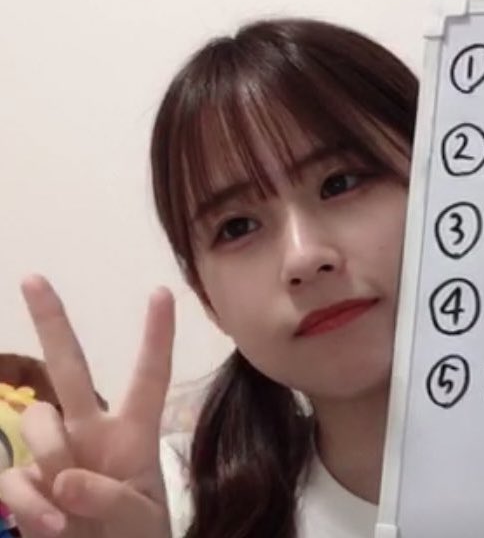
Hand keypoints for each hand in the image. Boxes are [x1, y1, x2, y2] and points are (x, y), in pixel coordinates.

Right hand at [0, 275, 173, 537]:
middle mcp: (91, 432)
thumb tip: (66, 479)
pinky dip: (27, 504)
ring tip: (70, 508)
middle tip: (34, 278)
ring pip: (36, 423)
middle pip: (70, 368)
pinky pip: (11, 478)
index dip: (156, 337)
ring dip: (50, 460)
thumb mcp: (140, 520)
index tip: (161, 292)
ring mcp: (55, 455)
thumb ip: (110, 499)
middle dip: (52, 324)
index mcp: (133, 433)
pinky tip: (49, 527)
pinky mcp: (25, 484)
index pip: (149, 376)